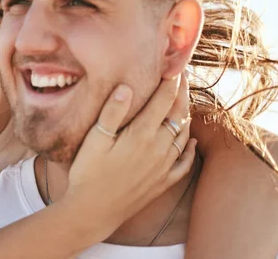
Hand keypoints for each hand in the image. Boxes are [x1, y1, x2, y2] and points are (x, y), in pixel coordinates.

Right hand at [65, 73, 195, 239]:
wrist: (93, 211)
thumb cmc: (88, 173)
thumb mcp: (94, 139)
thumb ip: (112, 112)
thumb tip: (127, 87)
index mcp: (141, 134)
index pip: (163, 100)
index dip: (171, 81)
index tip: (174, 66)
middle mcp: (158, 149)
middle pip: (178, 114)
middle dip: (181, 92)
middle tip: (183, 76)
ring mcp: (163, 167)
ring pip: (183, 135)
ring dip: (186, 115)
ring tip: (183, 101)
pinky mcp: (162, 182)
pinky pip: (184, 163)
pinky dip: (189, 149)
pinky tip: (190, 141)